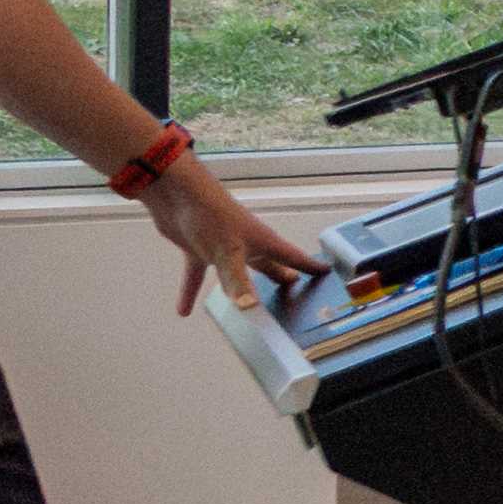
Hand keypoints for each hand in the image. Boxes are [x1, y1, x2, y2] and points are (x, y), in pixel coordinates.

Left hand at [141, 154, 309, 313]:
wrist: (176, 192)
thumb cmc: (211, 214)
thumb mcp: (227, 252)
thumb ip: (238, 281)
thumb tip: (249, 308)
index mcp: (262, 242)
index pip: (293, 257)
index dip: (310, 266)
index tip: (327, 272)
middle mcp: (246, 245)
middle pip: (268, 265)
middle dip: (281, 277)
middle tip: (295, 289)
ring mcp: (221, 247)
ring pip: (236, 272)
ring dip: (242, 288)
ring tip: (250, 307)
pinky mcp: (197, 249)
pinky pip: (197, 276)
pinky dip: (191, 292)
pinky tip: (184, 311)